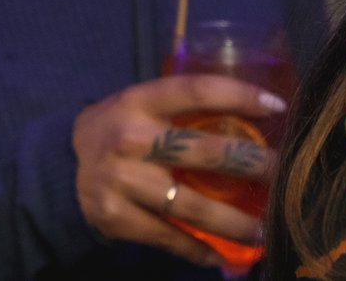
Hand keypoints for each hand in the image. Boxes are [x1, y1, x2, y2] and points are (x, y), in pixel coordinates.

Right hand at [70, 75, 283, 269]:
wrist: (60, 170)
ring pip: (192, 205)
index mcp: (138, 101)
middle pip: (205, 152)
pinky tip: (223, 256)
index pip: (196, 90)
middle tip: (285, 175)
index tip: (277, 108)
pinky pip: (170, 236)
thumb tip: (251, 121)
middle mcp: (130, 139)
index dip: (239, 95)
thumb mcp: (138, 107)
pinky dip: (200, 249)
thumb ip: (180, 112)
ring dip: (236, 223)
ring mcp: (123, 181)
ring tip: (266, 230)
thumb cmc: (116, 131)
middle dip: (254, 165)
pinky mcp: (118, 216)